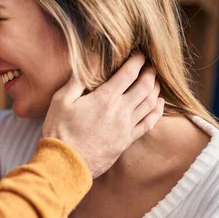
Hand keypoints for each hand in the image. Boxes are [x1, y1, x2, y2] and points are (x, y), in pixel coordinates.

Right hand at [42, 53, 163, 177]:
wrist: (66, 163)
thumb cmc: (60, 131)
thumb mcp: (61, 101)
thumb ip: (76, 81)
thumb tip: (86, 64)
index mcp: (105, 98)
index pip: (128, 74)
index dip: (136, 61)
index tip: (139, 54)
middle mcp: (120, 111)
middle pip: (144, 87)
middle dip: (150, 72)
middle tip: (151, 64)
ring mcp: (126, 127)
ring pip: (150, 103)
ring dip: (155, 89)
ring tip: (155, 80)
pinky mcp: (127, 141)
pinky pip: (149, 123)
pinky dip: (156, 111)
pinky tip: (158, 104)